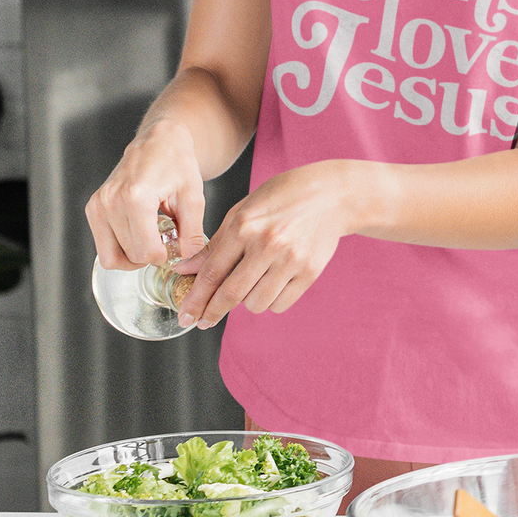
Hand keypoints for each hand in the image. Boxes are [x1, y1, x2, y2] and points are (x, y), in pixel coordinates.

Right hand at [86, 121, 206, 270]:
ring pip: (111, 257)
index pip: (146, 251)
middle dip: (153, 255)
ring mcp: (97, 205)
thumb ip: (192, 231)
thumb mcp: (194, 197)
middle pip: (130, 256)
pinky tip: (142, 232)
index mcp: (136, 197)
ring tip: (154, 237)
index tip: (178, 246)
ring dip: (135, 256)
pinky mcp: (93, 209)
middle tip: (169, 240)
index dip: (166, 257)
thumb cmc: (177, 164)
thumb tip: (187, 259)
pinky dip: (122, 248)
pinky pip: (104, 247)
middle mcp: (110, 201)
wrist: (158, 141)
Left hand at [172, 161, 355, 329]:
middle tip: (203, 322)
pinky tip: (272, 284)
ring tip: (252, 284)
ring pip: (256, 303)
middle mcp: (268, 244)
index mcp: (245, 226)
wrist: (332, 195)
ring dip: (247, 302)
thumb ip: (215, 244)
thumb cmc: (282, 198)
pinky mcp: (310, 272)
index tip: (186, 315)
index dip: (195, 299)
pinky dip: (271, 301)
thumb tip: (185, 271)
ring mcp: (291, 259)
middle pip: (231, 294)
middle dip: (212, 313)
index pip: (212, 272)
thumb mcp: (243, 211)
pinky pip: (280, 304)